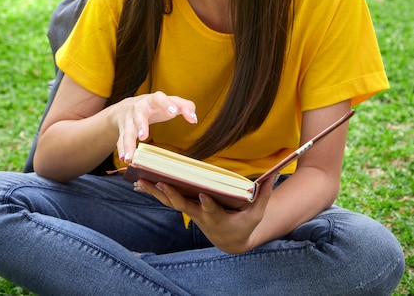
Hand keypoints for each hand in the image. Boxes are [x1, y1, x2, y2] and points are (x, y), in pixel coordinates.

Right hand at [112, 91, 196, 162]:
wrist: (128, 106)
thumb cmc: (156, 106)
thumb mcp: (171, 102)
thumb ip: (186, 107)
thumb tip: (194, 119)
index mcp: (152, 99)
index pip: (159, 98)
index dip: (166, 104)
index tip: (173, 112)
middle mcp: (138, 108)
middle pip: (138, 114)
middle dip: (140, 124)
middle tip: (144, 136)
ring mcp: (129, 119)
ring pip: (127, 130)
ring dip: (128, 143)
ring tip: (130, 157)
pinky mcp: (122, 130)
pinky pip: (120, 140)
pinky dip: (122, 149)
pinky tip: (124, 158)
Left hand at [134, 175, 274, 253]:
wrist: (231, 240)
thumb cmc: (245, 223)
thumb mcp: (258, 212)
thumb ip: (264, 194)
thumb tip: (274, 174)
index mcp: (218, 217)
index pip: (212, 210)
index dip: (208, 204)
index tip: (204, 196)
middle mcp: (200, 214)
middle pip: (183, 204)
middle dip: (171, 194)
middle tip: (161, 183)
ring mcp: (190, 211)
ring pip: (170, 201)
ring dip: (155, 191)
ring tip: (140, 179)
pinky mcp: (184, 206)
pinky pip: (166, 198)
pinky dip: (153, 190)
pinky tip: (140, 182)